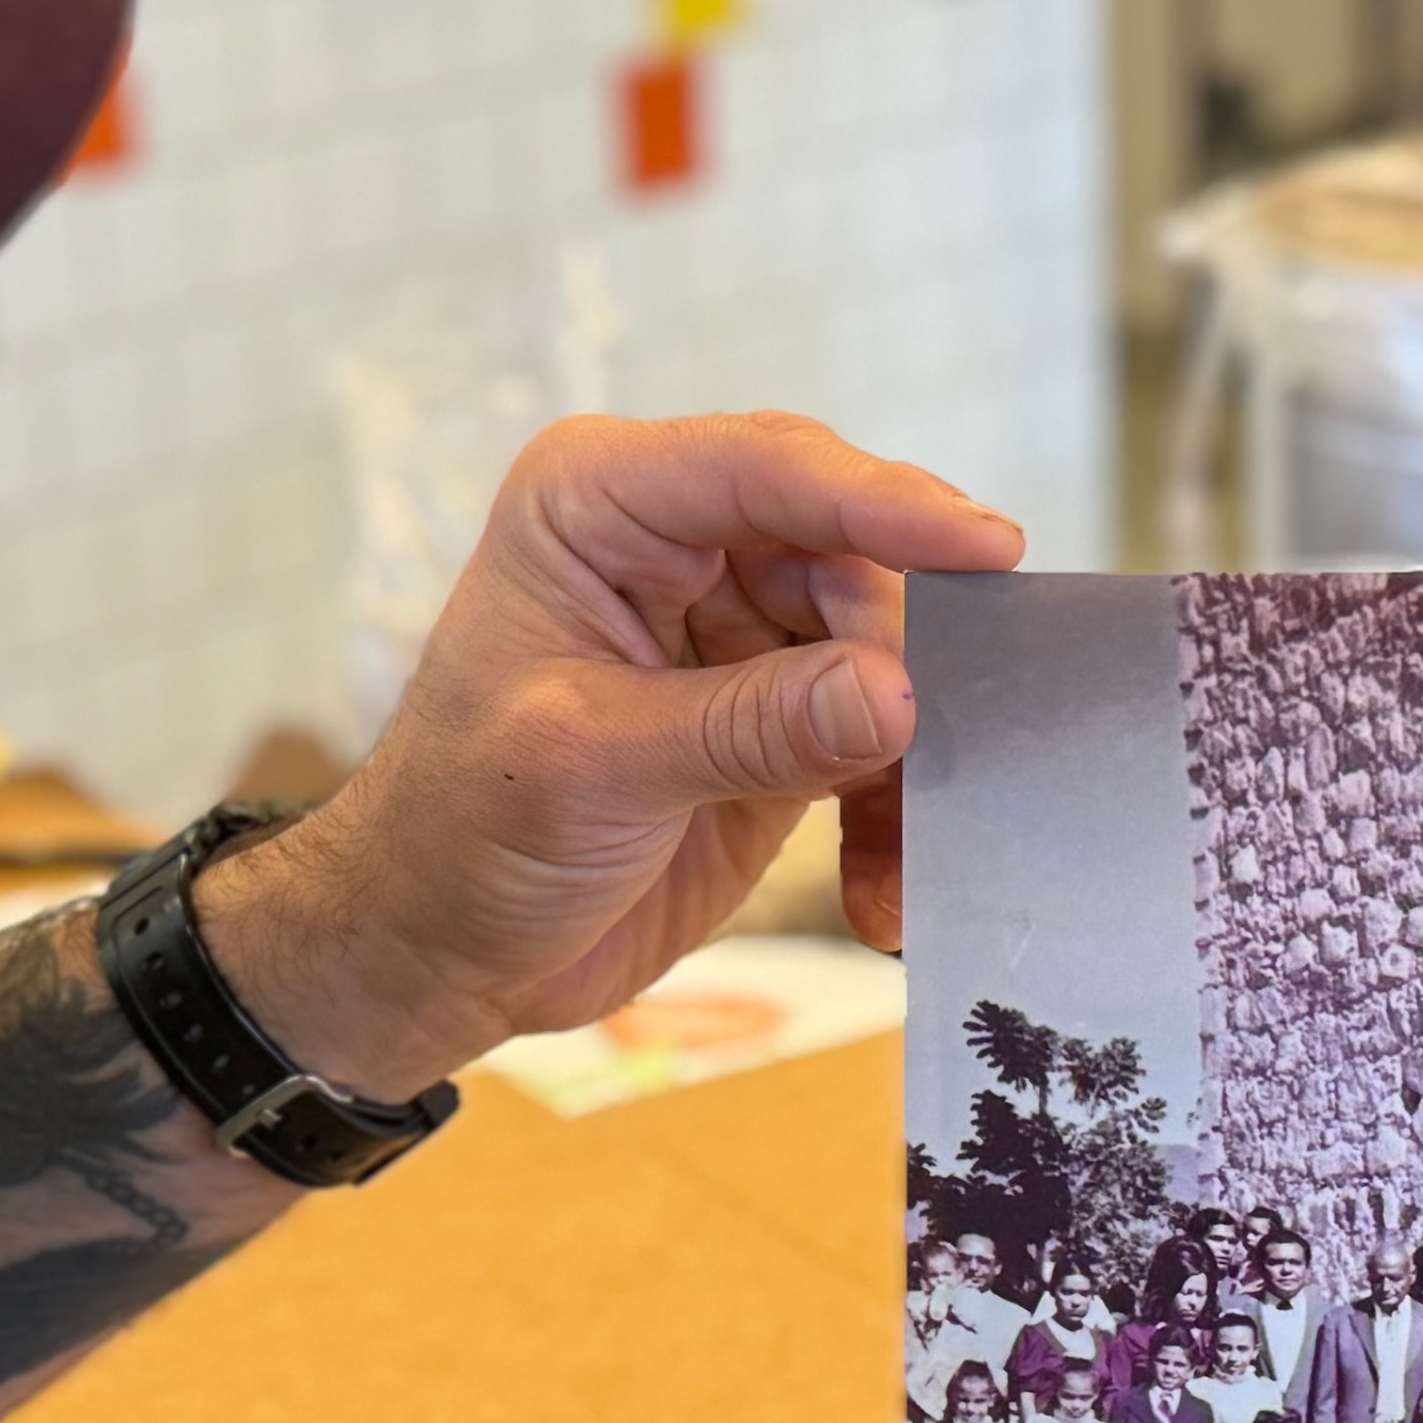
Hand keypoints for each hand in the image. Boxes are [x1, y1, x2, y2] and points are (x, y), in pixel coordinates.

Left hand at [196, 413, 1021, 1089]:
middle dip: (901, 648)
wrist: (435, 952)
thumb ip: (750, 727)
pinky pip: (874, 741)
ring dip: (908, 750)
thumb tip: (898, 693)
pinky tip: (879, 898)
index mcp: (599, 505)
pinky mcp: (775, 719)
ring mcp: (733, 632)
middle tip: (935, 740)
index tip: (988, 549)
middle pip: (846, 555)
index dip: (883, 504)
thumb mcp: (596, 772)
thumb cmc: (463, 836)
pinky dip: (887, 815)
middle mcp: (676, 545)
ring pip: (882, 650)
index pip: (767, 470)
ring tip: (911, 839)